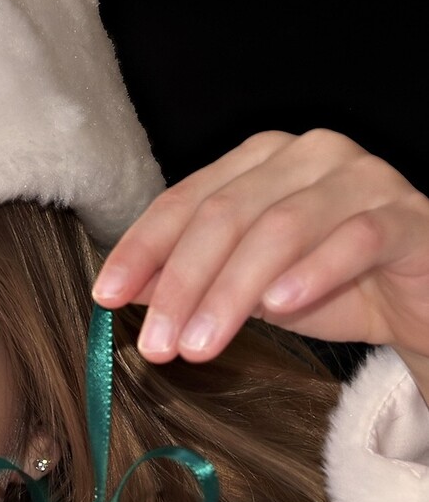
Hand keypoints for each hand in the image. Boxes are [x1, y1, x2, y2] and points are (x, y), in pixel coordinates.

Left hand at [92, 129, 428, 393]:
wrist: (419, 300)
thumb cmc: (327, 284)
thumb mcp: (244, 286)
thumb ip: (188, 277)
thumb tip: (124, 289)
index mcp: (258, 161)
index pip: (184, 201)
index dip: (140, 249)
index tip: (105, 295)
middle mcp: (307, 156)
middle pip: (225, 215)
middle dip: (181, 284)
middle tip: (156, 343)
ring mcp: (361, 179)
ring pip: (280, 228)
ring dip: (231, 293)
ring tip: (200, 345)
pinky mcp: (407, 216)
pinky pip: (355, 238)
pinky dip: (312, 272)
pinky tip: (279, 308)